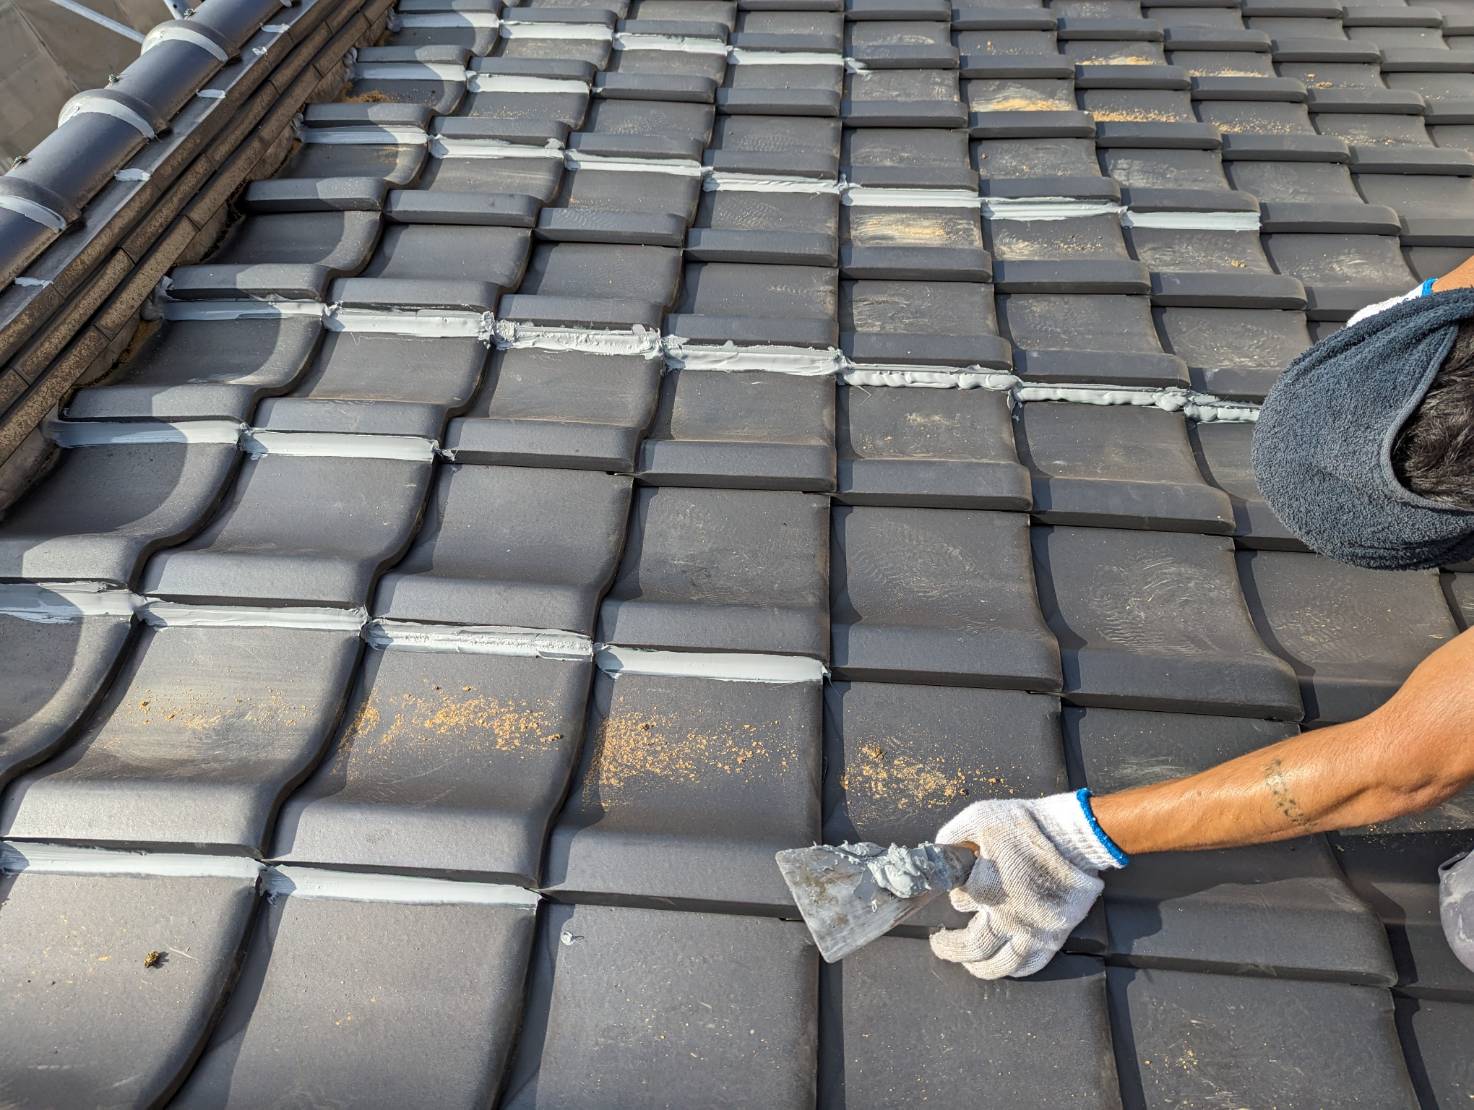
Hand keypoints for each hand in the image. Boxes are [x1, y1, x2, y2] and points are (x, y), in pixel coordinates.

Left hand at [929, 791, 1125, 979]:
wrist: (1074, 835)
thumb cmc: (1026, 825)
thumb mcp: (979, 817)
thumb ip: (954, 835)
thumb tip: (941, 848)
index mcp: (985, 889)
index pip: (958, 902)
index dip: (955, 896)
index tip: (957, 893)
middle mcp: (1006, 917)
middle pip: (971, 947)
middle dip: (950, 947)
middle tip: (940, 943)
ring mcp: (1032, 930)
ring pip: (1000, 964)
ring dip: (979, 967)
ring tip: (969, 963)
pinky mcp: (1054, 935)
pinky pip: (1032, 965)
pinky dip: (1015, 969)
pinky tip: (1007, 964)